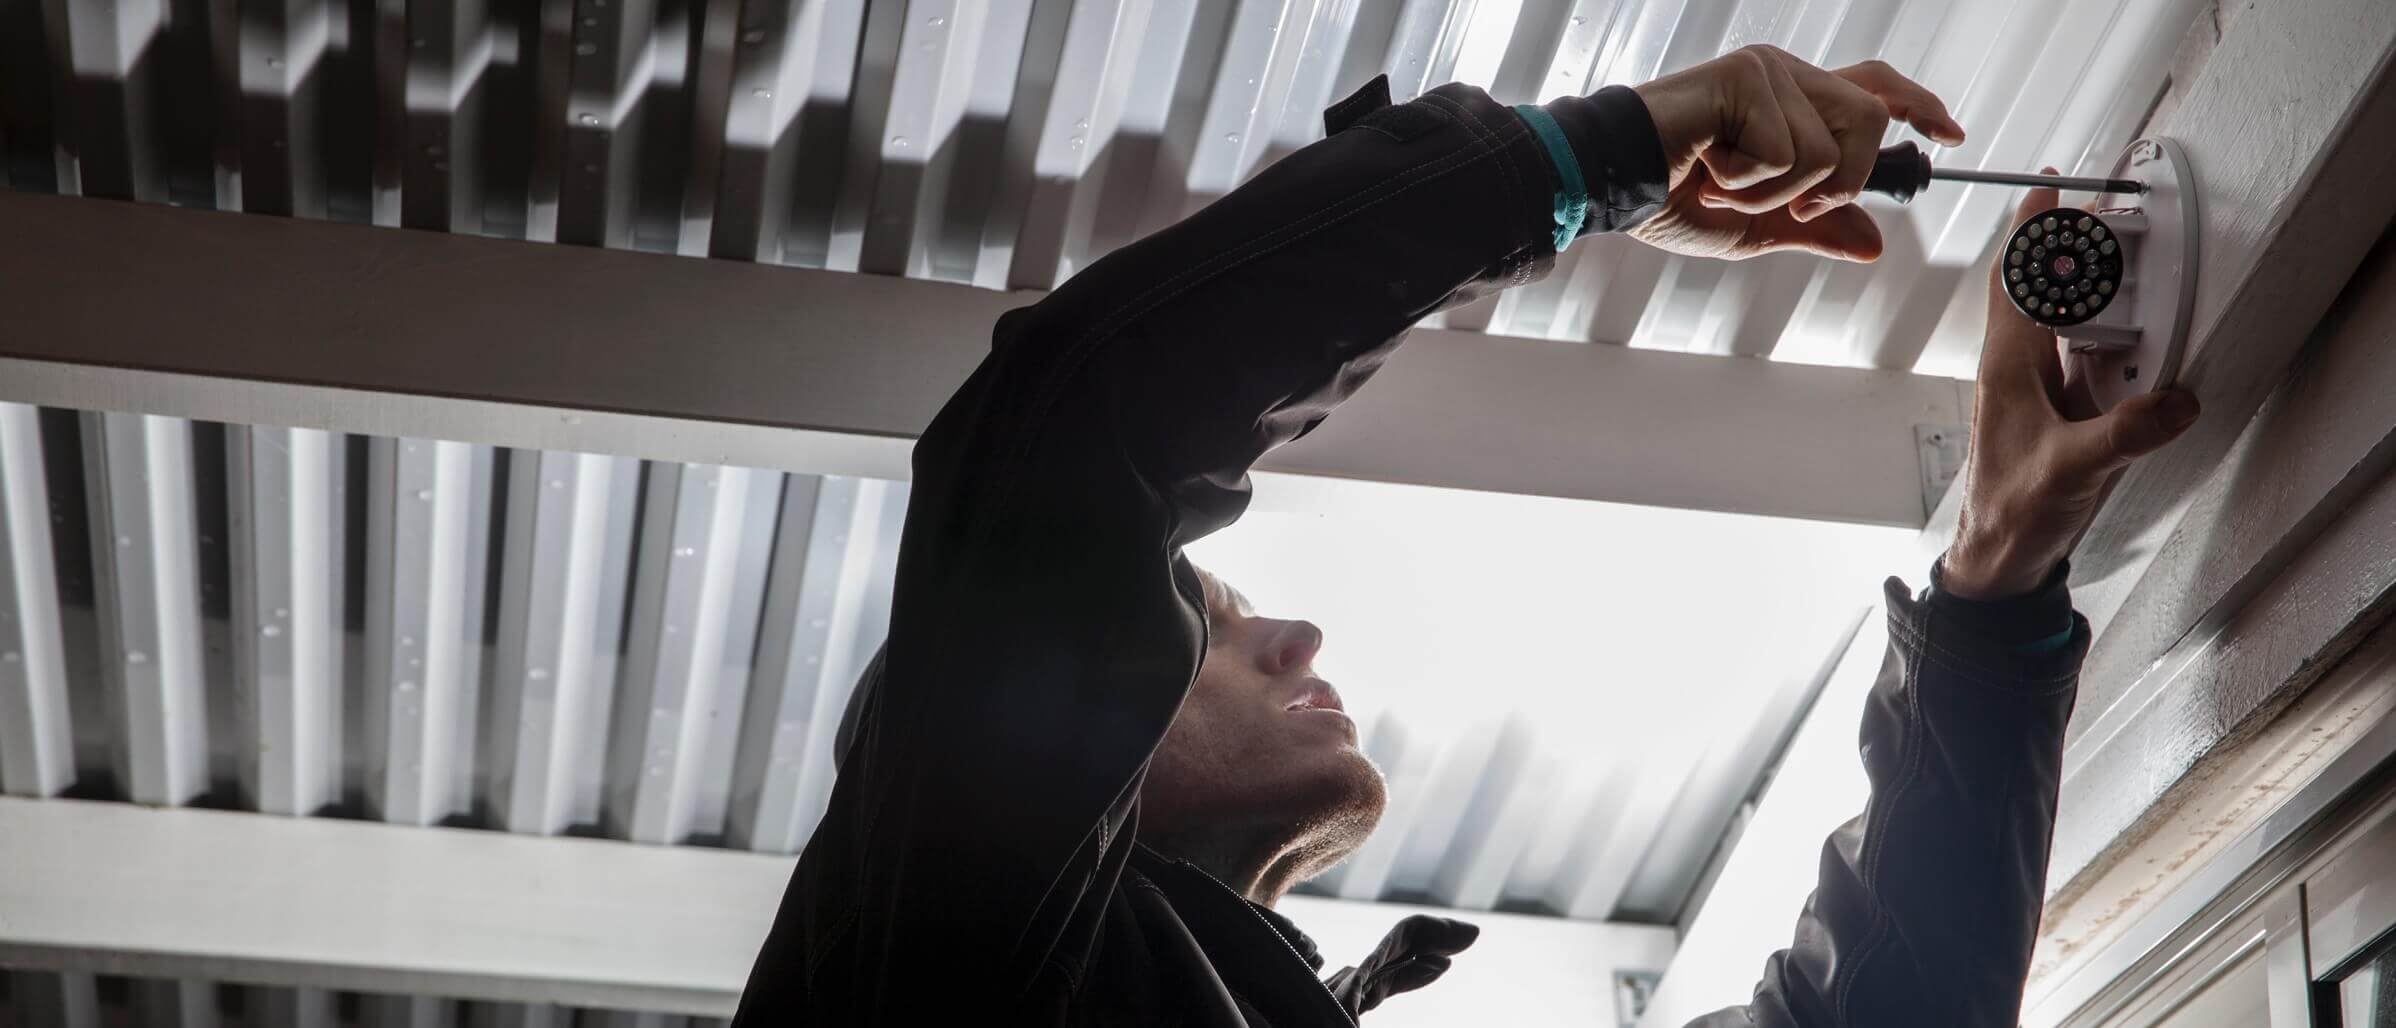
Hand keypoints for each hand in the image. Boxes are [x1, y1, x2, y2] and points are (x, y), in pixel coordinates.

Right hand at [1629, 47, 1964, 261]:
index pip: (1874, 88)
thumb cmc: (1668, 200)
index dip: (1919, 106)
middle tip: (1786, 205)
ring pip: (1827, 151)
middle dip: (1838, 183)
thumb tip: (1874, 243)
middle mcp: (1786, 76)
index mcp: (1792, 103)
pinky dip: (1747, 183)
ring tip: (1722, 184)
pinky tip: (1706, 168)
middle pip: (1869, 121)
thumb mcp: (1755, 229)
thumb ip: (1815, 229)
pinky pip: (1787, 153)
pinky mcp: (1746, 78)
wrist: (1613, 186)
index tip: (1950, 134)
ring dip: (1774, 194)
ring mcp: (1768, 72)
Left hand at [1938, 183, 2201, 599]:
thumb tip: (2174, 401)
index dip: (2031, 230)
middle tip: (2097, 206)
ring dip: (2081, 281)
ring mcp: (2035, 387)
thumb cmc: (2012, 511)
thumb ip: (2123, 435)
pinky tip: (2126, 328)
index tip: (2051, 186)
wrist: (1997, 557)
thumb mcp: (2072, 470)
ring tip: (2114, 251)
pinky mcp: (2055, 409)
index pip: (2016, 279)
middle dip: (2061, 241)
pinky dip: (2101, 328)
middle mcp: (2018, 367)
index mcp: (2009, 365)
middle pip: (2034, 284)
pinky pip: (2077, 351)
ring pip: (2055, 315)